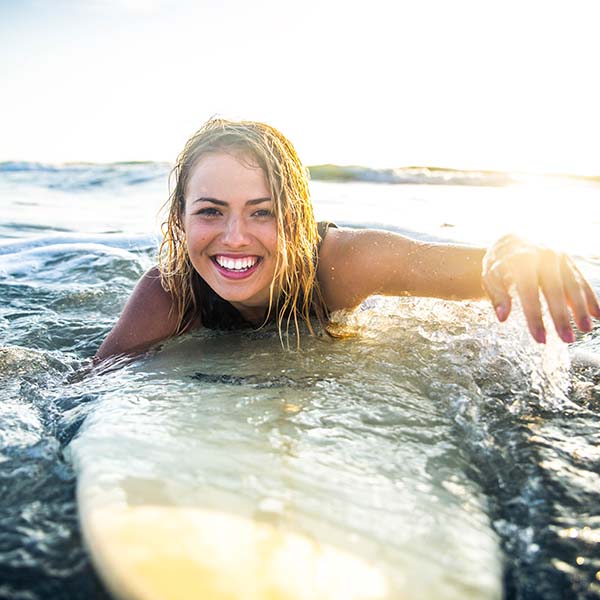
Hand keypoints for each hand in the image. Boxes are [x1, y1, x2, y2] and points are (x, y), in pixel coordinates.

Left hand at [482, 235, 599, 342]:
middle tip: (567, 340)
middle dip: (561, 316)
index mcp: (520, 260)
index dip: (535, 317)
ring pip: (572, 285)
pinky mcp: (568, 260)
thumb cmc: (500, 264)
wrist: (512, 239)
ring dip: (580, 308)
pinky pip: (581, 280)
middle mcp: (542, 256)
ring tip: (585, 329)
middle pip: (554, 290)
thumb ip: (497, 296)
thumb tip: (503, 317)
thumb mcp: (490, 276)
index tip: (540, 338)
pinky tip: (596, 315)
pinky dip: (590, 297)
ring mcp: (558, 257)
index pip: (529, 293)